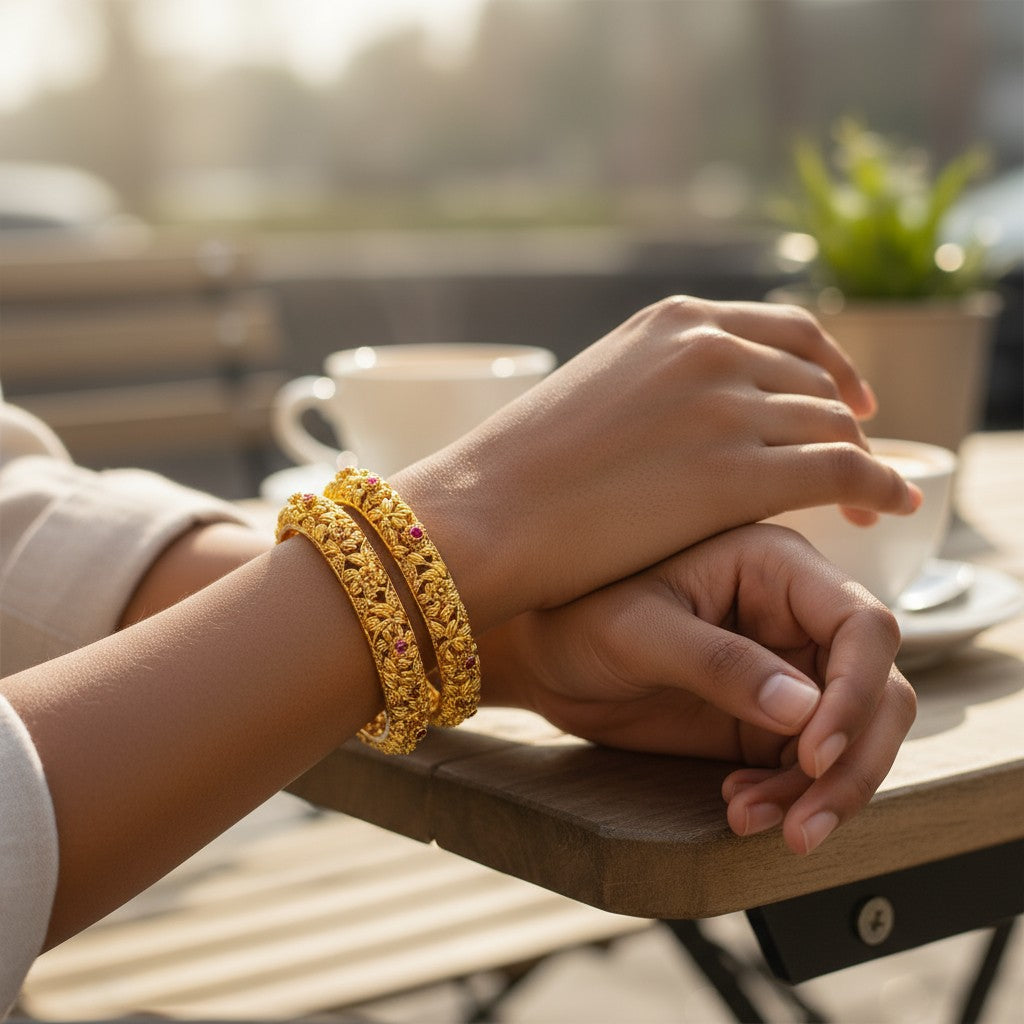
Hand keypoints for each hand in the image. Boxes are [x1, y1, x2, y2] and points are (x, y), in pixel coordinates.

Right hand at [396, 296, 918, 628]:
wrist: (486, 512)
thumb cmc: (521, 468)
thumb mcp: (596, 392)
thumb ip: (655, 386)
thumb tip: (687, 419)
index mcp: (673, 321)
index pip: (787, 332)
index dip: (830, 369)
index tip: (848, 404)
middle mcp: (710, 348)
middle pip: (816, 381)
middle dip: (846, 421)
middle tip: (858, 462)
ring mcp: (727, 406)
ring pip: (833, 426)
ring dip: (864, 461)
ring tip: (871, 499)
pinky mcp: (739, 474)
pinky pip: (842, 470)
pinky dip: (880, 486)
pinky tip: (890, 508)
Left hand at [479, 523, 915, 854]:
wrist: (544, 656)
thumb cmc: (579, 616)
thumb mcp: (638, 632)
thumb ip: (717, 663)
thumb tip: (805, 712)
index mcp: (775, 566)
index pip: (862, 623)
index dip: (856, 692)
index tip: (814, 753)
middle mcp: (796, 615)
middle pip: (877, 688)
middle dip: (854, 761)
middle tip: (804, 823)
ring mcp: (788, 671)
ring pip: (856, 735)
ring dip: (824, 791)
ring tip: (758, 821)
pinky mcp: (769, 719)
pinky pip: (810, 766)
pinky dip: (791, 798)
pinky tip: (741, 810)